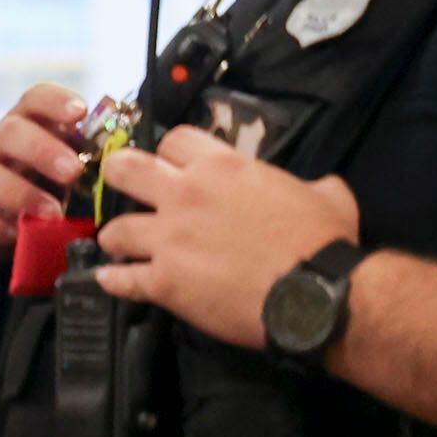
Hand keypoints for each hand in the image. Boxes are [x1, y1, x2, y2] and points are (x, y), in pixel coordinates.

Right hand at [0, 84, 91, 272]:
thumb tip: (134, 158)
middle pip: (10, 131)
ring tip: (53, 213)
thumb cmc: (58, 208)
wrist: (25, 254)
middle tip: (72, 171)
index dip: (55, 102)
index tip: (80, 112)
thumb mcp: (80, 184)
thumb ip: (94, 167)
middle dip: (42, 149)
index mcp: (29, 130)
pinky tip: (17, 235)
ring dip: (20, 192)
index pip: (35, 100)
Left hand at [91, 128, 361, 349]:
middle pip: (124, 169)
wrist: (319, 296)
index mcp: (222, 167)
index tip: (172, 167)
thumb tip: (319, 186)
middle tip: (124, 189)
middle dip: (119, 176)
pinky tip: (109, 280)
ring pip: (115, 229)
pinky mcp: (164, 282)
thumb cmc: (325, 242)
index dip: (170, 153)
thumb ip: (310, 184)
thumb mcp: (327, 196)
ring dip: (117, 237)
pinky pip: (122, 279)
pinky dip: (114, 281)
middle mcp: (185, 195)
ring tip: (119, 245)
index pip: (173, 139)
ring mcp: (169, 239)